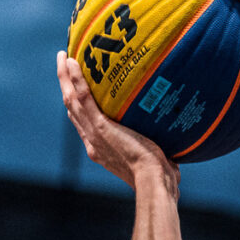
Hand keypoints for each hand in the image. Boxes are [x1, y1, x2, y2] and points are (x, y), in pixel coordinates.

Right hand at [57, 51, 175, 190]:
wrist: (153, 182)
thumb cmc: (161, 178)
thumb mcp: (156, 160)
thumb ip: (159, 147)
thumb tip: (177, 140)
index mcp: (101, 150)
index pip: (85, 124)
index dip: (78, 107)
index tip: (77, 91)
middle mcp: (92, 142)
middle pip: (72, 109)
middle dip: (66, 87)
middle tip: (64, 66)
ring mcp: (93, 134)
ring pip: (71, 100)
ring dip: (64, 77)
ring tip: (63, 57)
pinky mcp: (100, 127)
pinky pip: (83, 98)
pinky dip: (75, 79)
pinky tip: (73, 62)